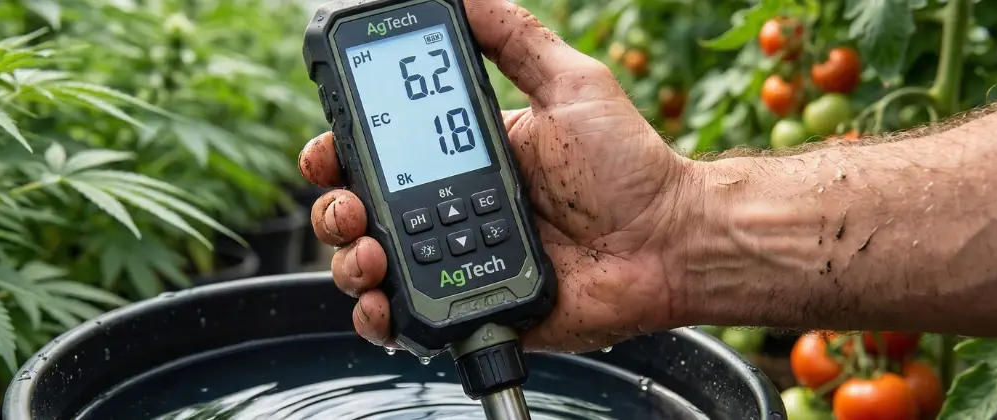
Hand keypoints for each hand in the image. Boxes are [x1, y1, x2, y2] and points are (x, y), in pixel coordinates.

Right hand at [298, 0, 691, 352]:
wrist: (668, 242)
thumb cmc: (629, 166)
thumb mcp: (572, 83)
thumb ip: (516, 38)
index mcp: (460, 159)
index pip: (377, 154)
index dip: (338, 153)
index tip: (328, 149)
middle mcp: (447, 211)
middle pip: (358, 213)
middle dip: (333, 209)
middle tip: (351, 205)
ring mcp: (454, 263)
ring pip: (368, 269)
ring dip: (349, 262)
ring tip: (371, 254)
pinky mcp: (469, 308)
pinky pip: (405, 325)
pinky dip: (379, 320)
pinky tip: (385, 304)